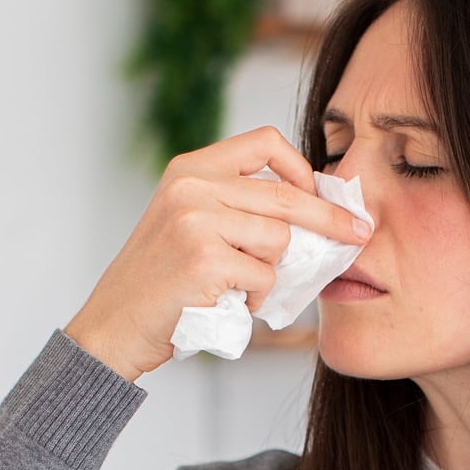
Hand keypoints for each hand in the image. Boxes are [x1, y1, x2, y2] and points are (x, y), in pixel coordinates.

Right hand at [63, 125, 372, 381]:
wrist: (112, 327)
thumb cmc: (159, 283)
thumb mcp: (186, 222)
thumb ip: (234, 205)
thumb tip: (311, 209)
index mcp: (190, 169)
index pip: (265, 141)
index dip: (301, 166)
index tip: (319, 192)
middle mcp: (192, 186)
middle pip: (286, 194)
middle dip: (330, 218)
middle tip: (357, 234)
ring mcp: (196, 220)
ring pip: (278, 240)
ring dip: (270, 273)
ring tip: (238, 288)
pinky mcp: (204, 260)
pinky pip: (263, 277)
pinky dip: (255, 299)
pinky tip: (227, 304)